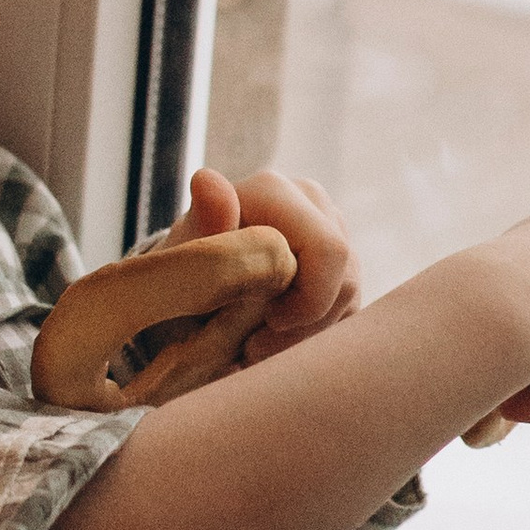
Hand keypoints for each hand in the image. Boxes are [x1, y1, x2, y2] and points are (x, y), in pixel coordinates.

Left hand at [168, 166, 358, 358]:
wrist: (189, 286)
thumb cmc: (183, 274)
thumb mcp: (181, 257)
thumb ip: (201, 224)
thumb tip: (207, 181)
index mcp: (275, 191)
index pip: (328, 251)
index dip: (307, 301)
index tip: (264, 323)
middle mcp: (312, 201)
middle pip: (345, 278)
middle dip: (305, 325)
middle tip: (255, 347)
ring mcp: (332, 230)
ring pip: (349, 298)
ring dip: (305, 335)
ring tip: (257, 345)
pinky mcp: (342, 262)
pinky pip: (348, 308)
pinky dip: (313, 334)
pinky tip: (275, 339)